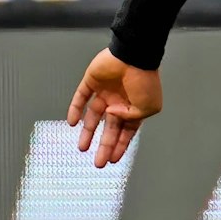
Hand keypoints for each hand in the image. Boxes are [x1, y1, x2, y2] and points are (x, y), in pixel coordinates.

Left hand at [67, 49, 161, 167]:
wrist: (134, 56)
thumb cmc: (145, 80)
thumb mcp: (148, 107)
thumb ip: (130, 118)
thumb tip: (113, 117)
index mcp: (135, 108)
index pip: (126, 132)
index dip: (119, 146)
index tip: (113, 160)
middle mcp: (119, 102)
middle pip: (109, 129)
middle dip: (104, 146)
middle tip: (98, 163)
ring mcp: (105, 92)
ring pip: (93, 116)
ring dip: (88, 132)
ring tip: (82, 148)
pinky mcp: (92, 82)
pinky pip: (81, 97)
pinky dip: (75, 110)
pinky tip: (72, 123)